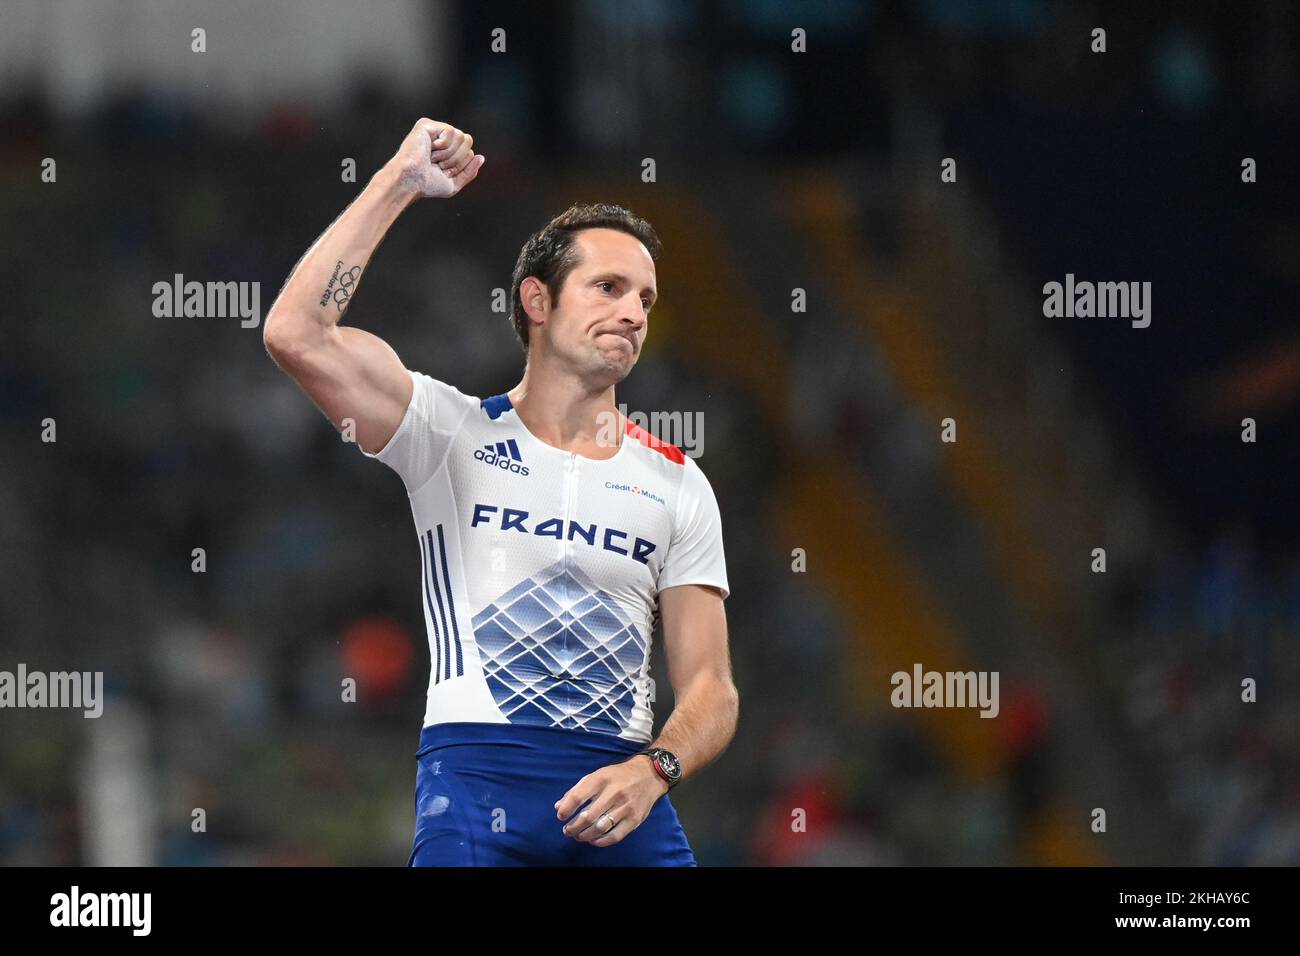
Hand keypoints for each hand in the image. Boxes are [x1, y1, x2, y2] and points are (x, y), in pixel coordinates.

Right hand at [389, 118, 484, 199]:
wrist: (412, 182)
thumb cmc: (428, 185)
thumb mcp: (454, 183)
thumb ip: (469, 172)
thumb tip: (481, 157)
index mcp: (448, 149)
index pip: (470, 152)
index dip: (461, 165)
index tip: (443, 171)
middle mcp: (441, 137)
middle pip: (468, 140)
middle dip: (458, 158)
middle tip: (439, 165)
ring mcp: (434, 129)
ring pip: (461, 136)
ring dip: (449, 154)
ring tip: (433, 158)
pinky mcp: (427, 125)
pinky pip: (450, 131)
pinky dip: (442, 146)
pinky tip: (429, 150)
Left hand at [555, 755, 669, 846]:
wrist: (649, 775)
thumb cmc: (619, 775)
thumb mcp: (598, 775)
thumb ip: (578, 790)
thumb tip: (559, 806)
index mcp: (602, 779)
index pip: (579, 796)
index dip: (567, 809)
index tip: (561, 816)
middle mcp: (614, 792)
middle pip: (588, 816)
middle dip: (574, 827)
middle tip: (567, 830)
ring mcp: (626, 807)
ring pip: (600, 828)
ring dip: (585, 835)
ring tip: (578, 836)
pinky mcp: (635, 819)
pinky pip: (615, 836)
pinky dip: (601, 841)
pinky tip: (593, 840)